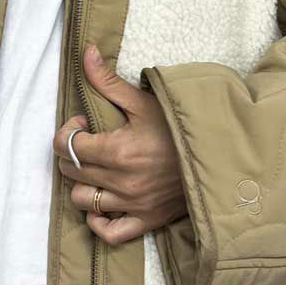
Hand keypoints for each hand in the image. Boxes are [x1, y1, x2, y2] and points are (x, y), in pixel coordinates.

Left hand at [53, 43, 188, 244]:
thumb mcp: (143, 101)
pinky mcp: (146, 220)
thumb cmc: (180, 126)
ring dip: (82, 183)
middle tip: (91, 143)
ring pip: (82, 200)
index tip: (84, 125)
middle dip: (72, 153)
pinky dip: (98, 220)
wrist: (220, 155)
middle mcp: (121, 182)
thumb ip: (108, 81)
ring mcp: (133, 204)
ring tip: (97, 169)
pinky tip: (102, 202)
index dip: (68, 131)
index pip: (65, 145)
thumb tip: (85, 52)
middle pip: (70, 171)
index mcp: (116, 151)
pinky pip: (109, 233)